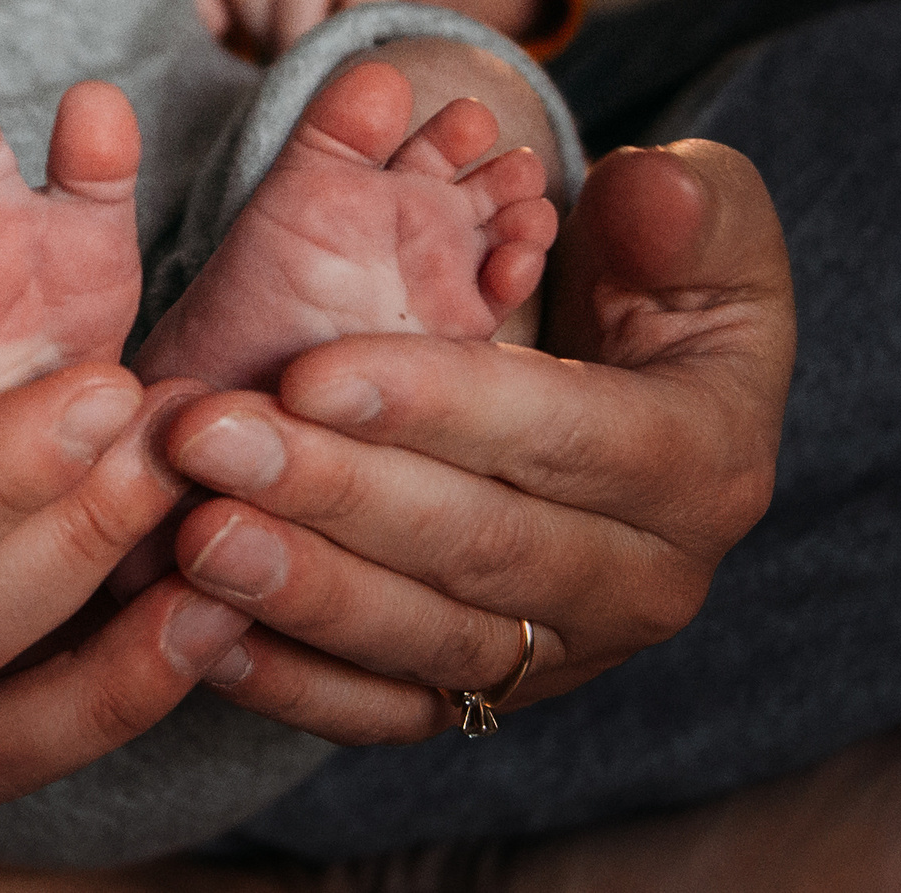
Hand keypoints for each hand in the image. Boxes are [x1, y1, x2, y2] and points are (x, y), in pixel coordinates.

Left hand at [151, 140, 792, 739]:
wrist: (644, 391)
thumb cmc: (661, 284)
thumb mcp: (708, 225)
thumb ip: (689, 208)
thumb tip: (647, 191)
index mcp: (704, 463)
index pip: (565, 436)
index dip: (436, 406)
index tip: (307, 371)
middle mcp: (645, 582)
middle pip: (478, 547)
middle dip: (332, 494)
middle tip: (207, 440)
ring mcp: (564, 654)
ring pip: (425, 637)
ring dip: (300, 592)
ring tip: (192, 536)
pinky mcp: (490, 694)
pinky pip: (386, 709)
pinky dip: (293, 684)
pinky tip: (203, 630)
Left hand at [178, 0, 541, 54]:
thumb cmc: (350, 5)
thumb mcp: (291, 3)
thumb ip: (248, 25)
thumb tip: (203, 94)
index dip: (194, 0)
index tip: (217, 48)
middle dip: (263, 30)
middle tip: (292, 67)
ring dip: (306, 39)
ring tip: (325, 70)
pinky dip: (356, 38)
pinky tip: (364, 58)